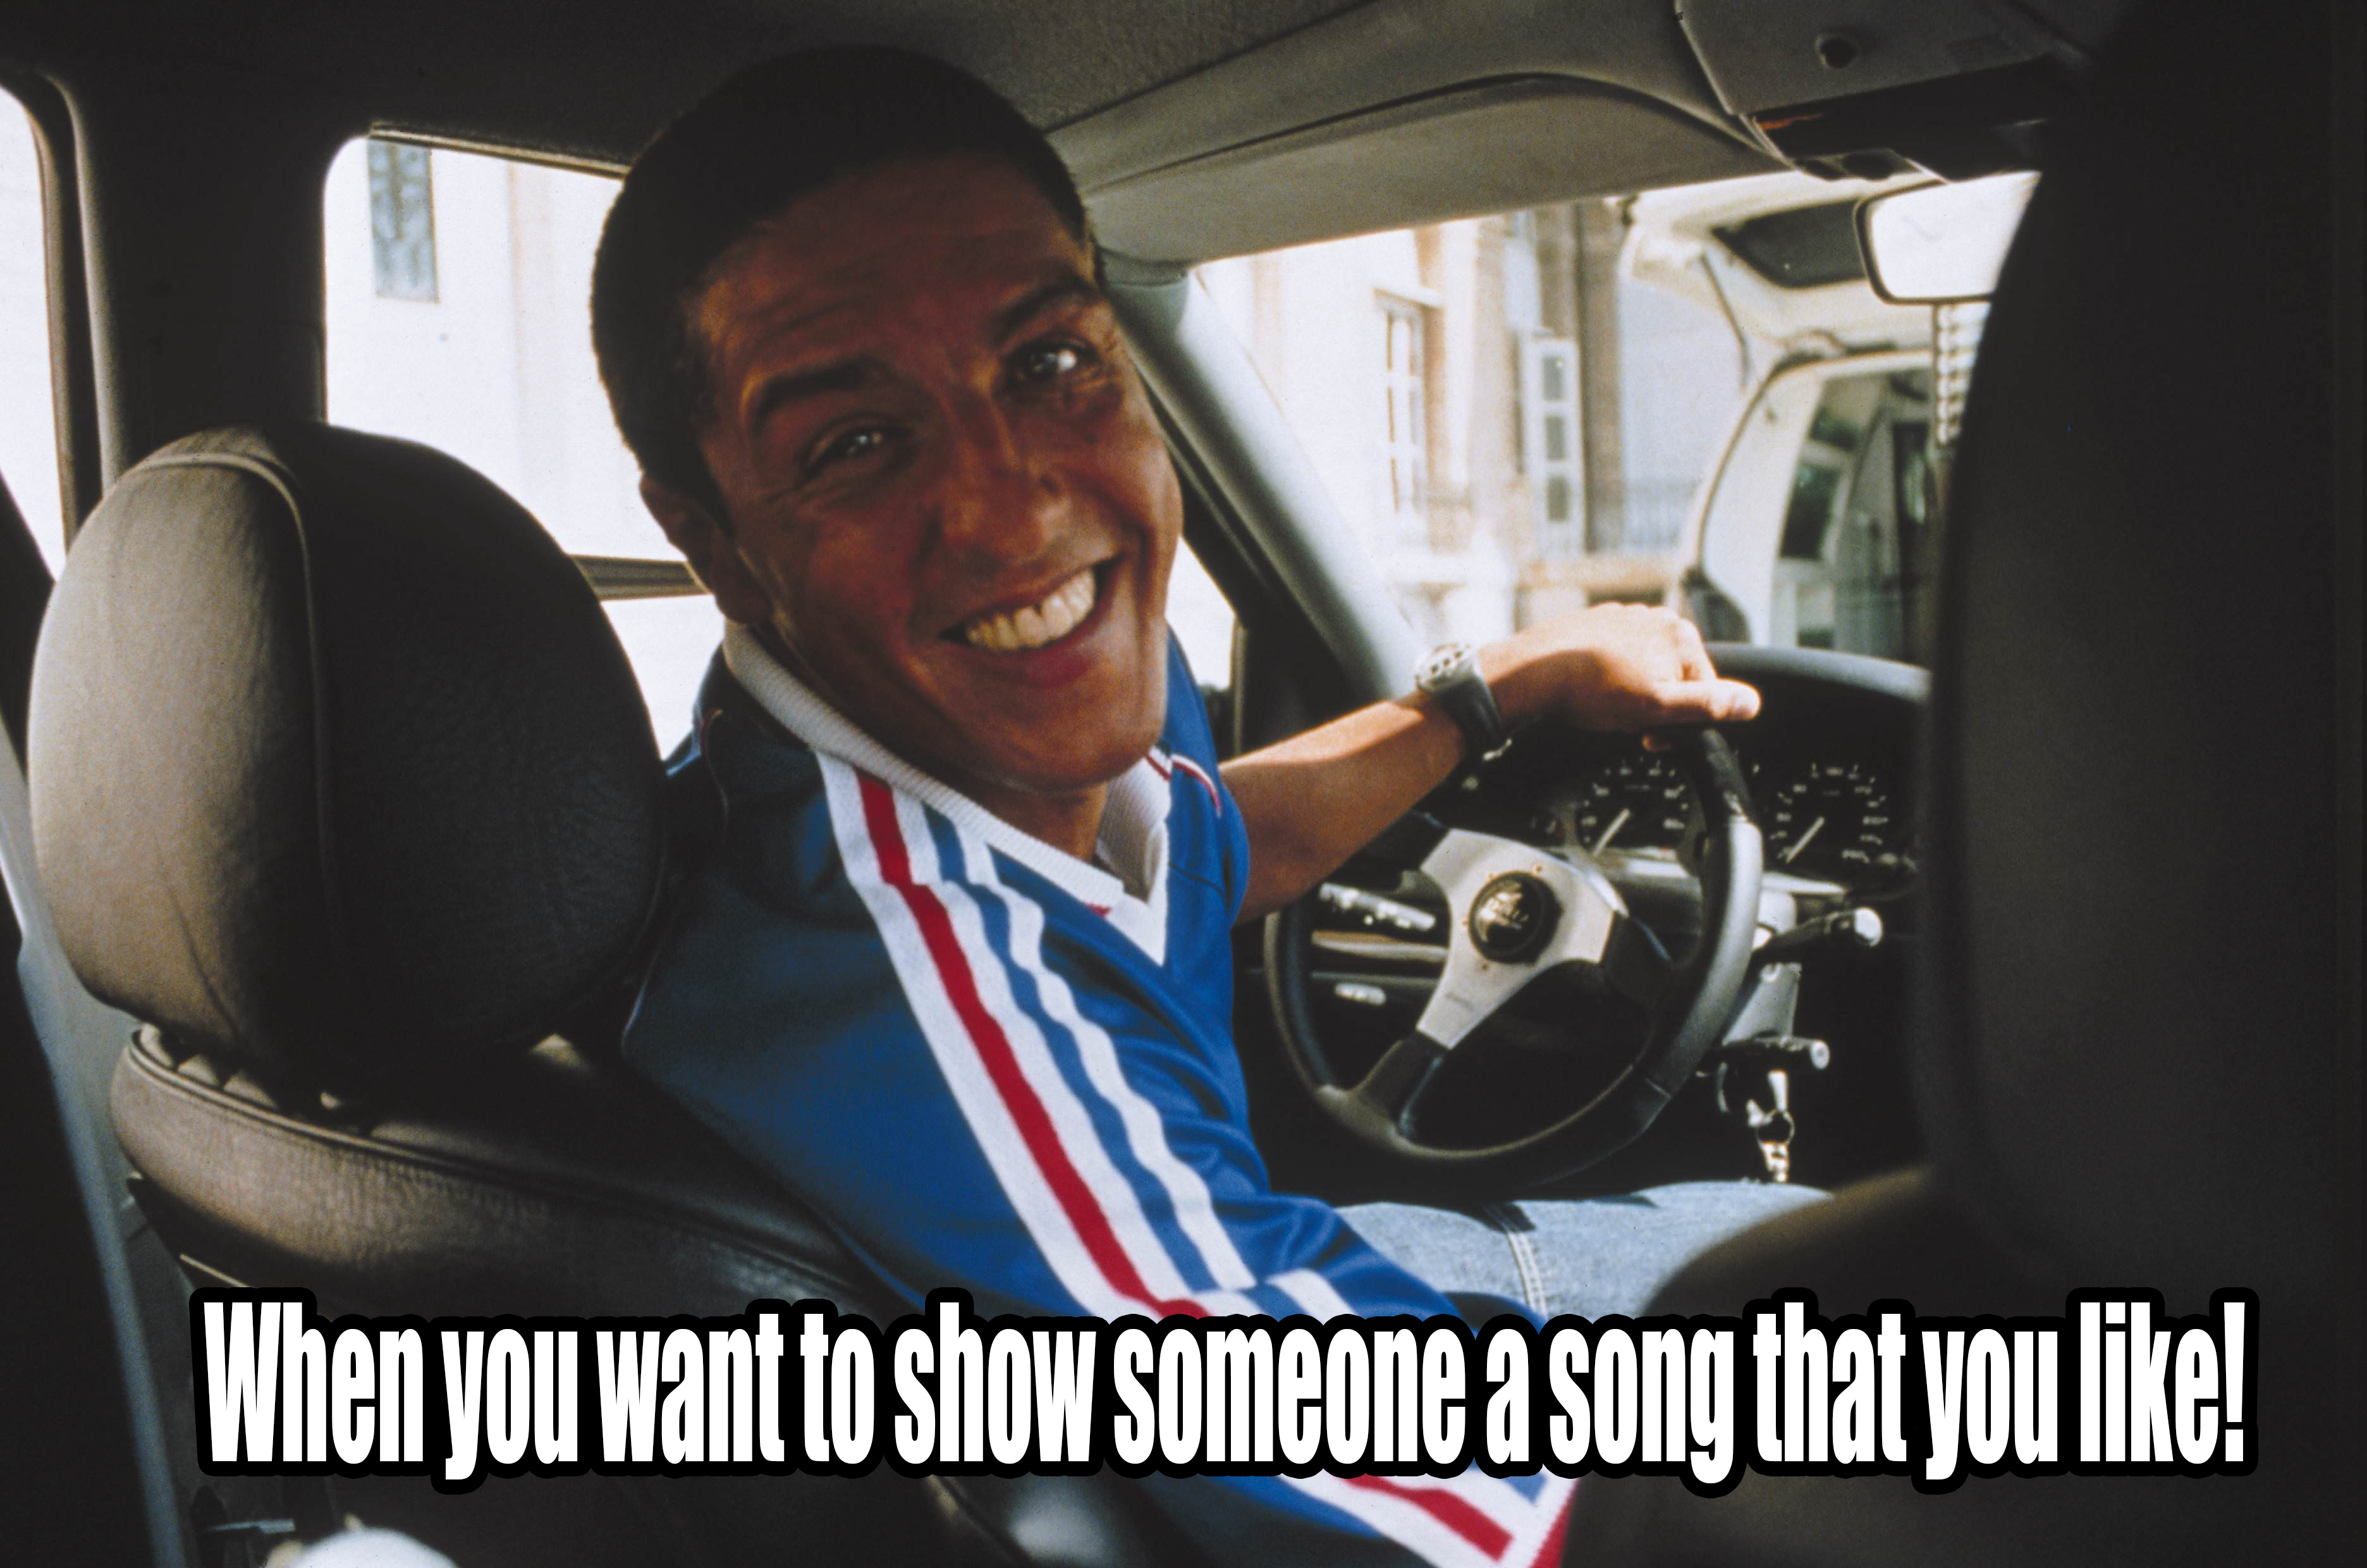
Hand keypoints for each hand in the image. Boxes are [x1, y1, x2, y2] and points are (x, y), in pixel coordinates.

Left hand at [1476, 604, 1758, 740]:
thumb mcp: (1659, 707)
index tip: (1654, 736)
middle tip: (1627, 722)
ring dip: (1633, 696)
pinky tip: (1592, 692)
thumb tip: (1750, 703)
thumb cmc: (1592, 691)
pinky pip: (1618, 659)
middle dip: (1656, 707)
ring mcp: (1627, 619)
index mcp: (1681, 637)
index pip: (1704, 691)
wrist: (1532, 673)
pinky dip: (1611, 679)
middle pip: (1675, 679)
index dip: (1682, 722)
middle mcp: (1658, 619)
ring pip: (1646, 670)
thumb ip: (1708, 705)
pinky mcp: (1599, 625)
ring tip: (1606, 706)